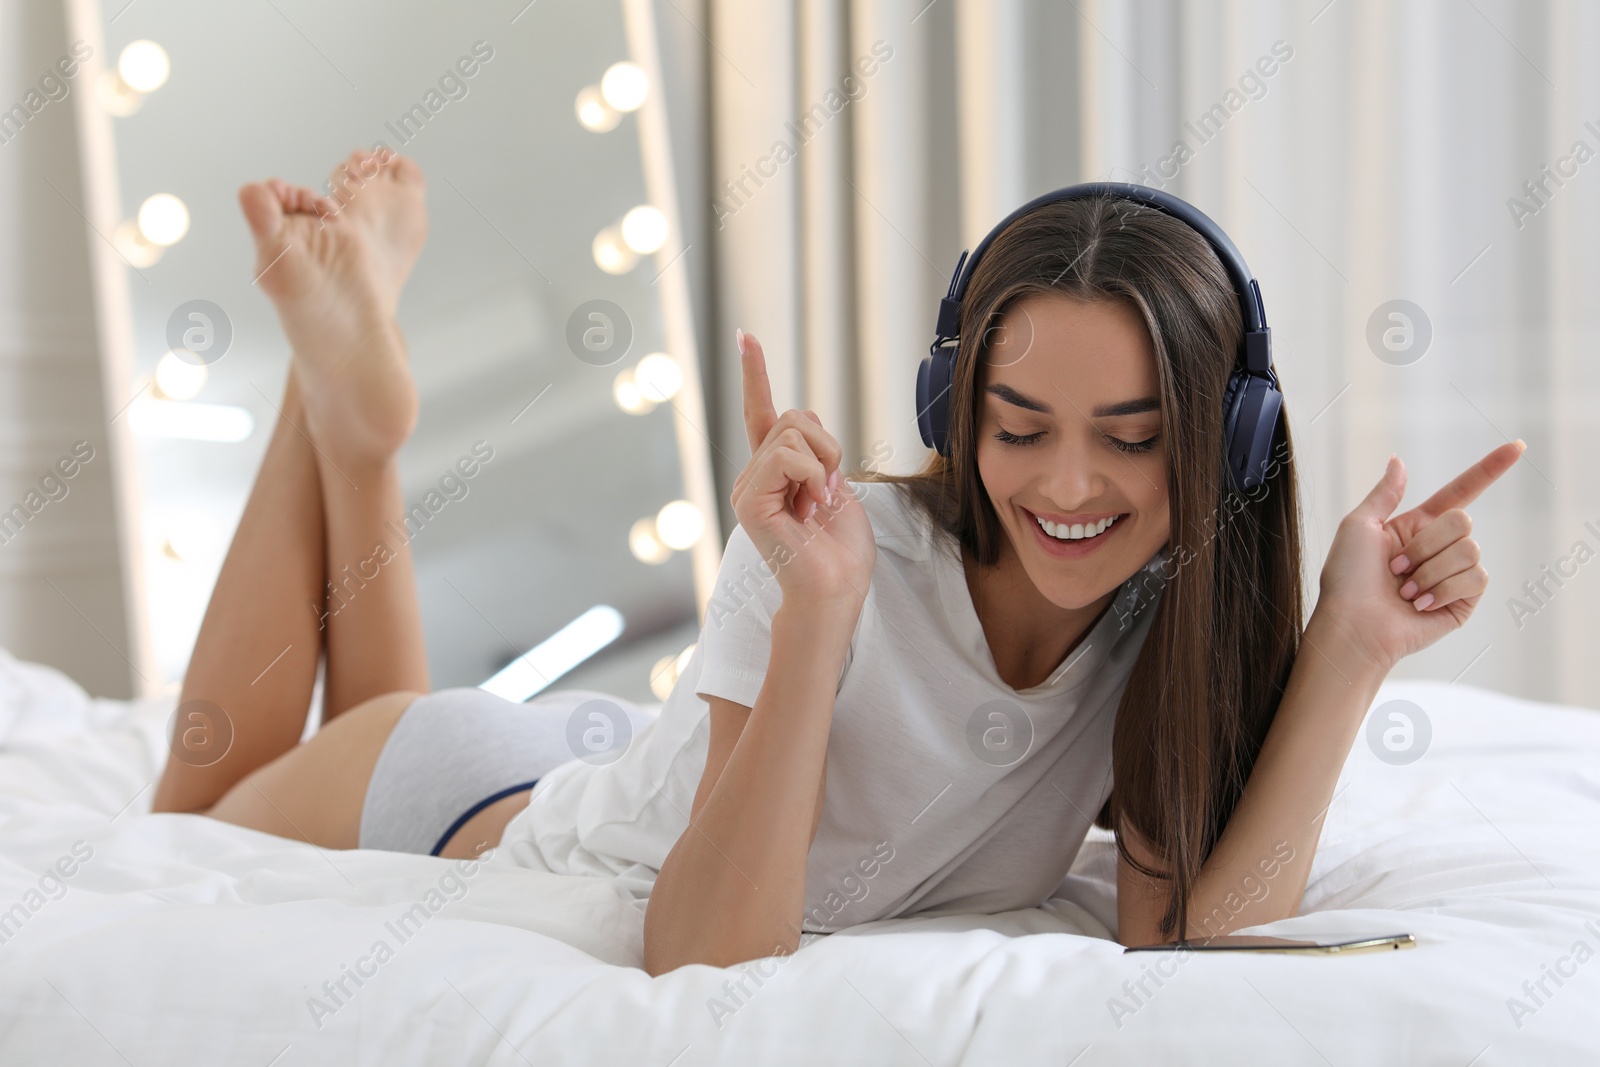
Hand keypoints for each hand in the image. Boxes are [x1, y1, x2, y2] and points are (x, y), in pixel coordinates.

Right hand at [730, 331, 875, 608]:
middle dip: (826, 445)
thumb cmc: (841, 550)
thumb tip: (802, 413)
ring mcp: (747, 487)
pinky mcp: (749, 500)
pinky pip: (785, 456)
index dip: (755, 373)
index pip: (760, 413)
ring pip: (791, 432)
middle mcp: (753, 476)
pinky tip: (810, 508)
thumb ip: (817, 451)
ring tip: (819, 503)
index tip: (746, 337)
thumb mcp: (836, 485)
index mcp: (774, 472)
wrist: (837, 590)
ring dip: (823, 462)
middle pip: (792, 416)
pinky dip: (812, 475)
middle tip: (829, 491)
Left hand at [1315, 441, 1524, 670]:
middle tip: (1396, 568)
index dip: (1489, 470)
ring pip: (1469, 550)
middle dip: (1426, 544)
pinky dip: (1442, 590)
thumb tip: (1398, 460)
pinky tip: (1419, 605)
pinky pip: (1475, 578)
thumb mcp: (1359, 526)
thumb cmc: (1346, 579)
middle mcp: (1439, 547)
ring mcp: (1454, 574)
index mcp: (1417, 526)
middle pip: (1463, 520)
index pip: (1461, 492)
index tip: (1517, 446)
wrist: (1353, 625)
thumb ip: (1385, 494)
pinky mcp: (1464, 600)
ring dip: (1430, 571)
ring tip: (1405, 591)